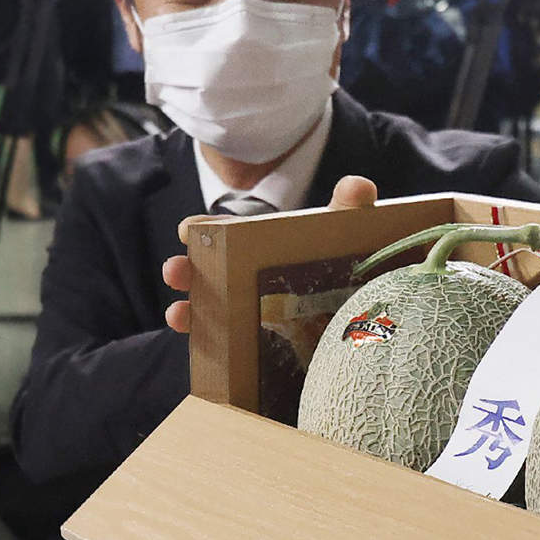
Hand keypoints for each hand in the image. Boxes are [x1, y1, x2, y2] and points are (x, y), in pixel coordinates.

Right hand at [163, 175, 378, 332]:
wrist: (362, 310)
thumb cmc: (344, 259)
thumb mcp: (347, 230)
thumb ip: (351, 206)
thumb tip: (358, 188)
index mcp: (256, 242)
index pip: (221, 232)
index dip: (202, 230)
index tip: (188, 230)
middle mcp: (243, 275)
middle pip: (206, 271)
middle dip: (185, 270)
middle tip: (176, 271)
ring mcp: (246, 310)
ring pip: (208, 310)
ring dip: (187, 311)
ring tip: (178, 315)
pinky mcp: (257, 345)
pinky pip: (226, 348)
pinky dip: (211, 349)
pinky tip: (205, 351)